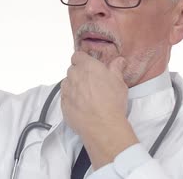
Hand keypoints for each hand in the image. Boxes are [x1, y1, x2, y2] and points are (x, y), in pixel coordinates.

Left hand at [61, 51, 138, 168]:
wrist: (103, 126)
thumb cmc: (112, 102)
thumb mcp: (119, 82)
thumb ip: (116, 69)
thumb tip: (118, 61)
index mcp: (87, 66)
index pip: (77, 56)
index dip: (83, 60)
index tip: (88, 66)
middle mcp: (74, 76)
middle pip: (72, 70)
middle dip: (80, 74)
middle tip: (91, 83)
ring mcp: (67, 90)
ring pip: (67, 83)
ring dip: (73, 86)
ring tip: (86, 96)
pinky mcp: (63, 105)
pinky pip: (65, 98)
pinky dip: (71, 99)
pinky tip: (82, 106)